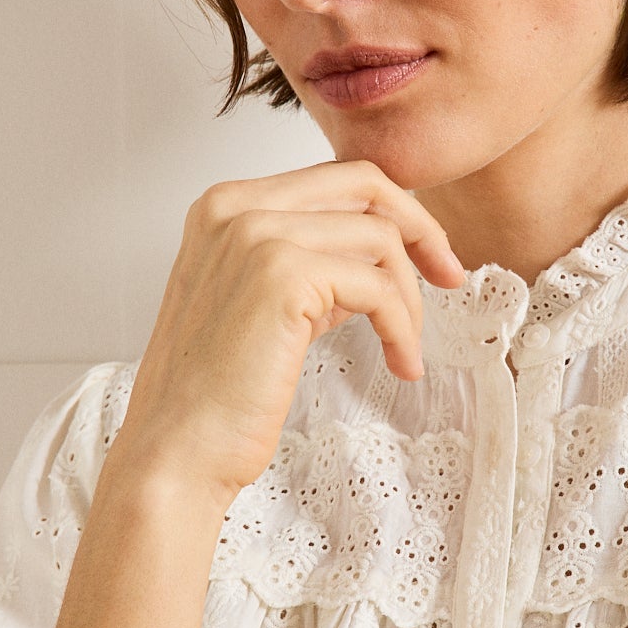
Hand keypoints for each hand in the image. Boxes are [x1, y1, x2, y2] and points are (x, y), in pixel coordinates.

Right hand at [114, 158, 466, 505]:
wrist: (178, 448)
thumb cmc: (214, 392)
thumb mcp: (262, 303)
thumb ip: (308, 263)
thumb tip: (378, 253)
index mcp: (225, 206)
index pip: (335, 180)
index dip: (394, 213)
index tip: (427, 256)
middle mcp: (236, 207)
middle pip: (366, 186)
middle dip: (422, 229)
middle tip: (450, 277)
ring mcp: (257, 235)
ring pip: (380, 239)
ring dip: (409, 300)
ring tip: (406, 350)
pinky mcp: (283, 274)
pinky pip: (379, 287)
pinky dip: (403, 328)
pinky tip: (402, 364)